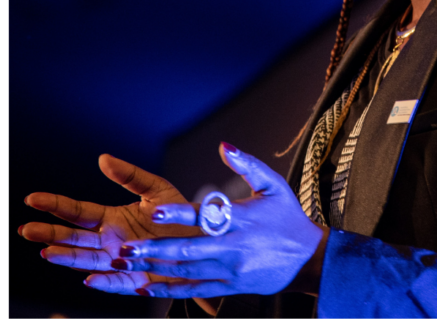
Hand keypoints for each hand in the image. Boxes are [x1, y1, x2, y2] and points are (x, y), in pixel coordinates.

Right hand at [20, 154, 201, 294]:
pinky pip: (118, 283)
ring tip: (46, 252)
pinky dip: (104, 282)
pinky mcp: (139, 280)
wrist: (209, 245)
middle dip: (50, 233)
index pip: (77, 211)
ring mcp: (122, 262)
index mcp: (112, 218)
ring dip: (67, 257)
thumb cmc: (182, 217)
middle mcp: (112, 241)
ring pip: (88, 260)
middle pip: (74, 237)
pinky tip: (89, 279)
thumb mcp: (157, 190)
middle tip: (26, 230)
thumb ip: (131, 175)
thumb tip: (103, 158)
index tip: (32, 199)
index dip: (54, 204)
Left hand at [114, 142, 326, 297]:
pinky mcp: (232, 286)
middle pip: (190, 248)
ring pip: (189, 271)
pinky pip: (199, 290)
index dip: (179, 213)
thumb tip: (224, 145)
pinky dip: (173, 291)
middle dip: (156, 249)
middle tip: (125, 248)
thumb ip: (247, 165)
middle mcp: (234, 247)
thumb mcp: (274, 186)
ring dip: (156, 268)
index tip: (154, 210)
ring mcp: (232, 270)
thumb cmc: (288, 217)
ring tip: (126, 264)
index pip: (206, 215)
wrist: (310, 259)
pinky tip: (150, 289)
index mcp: (241, 219)